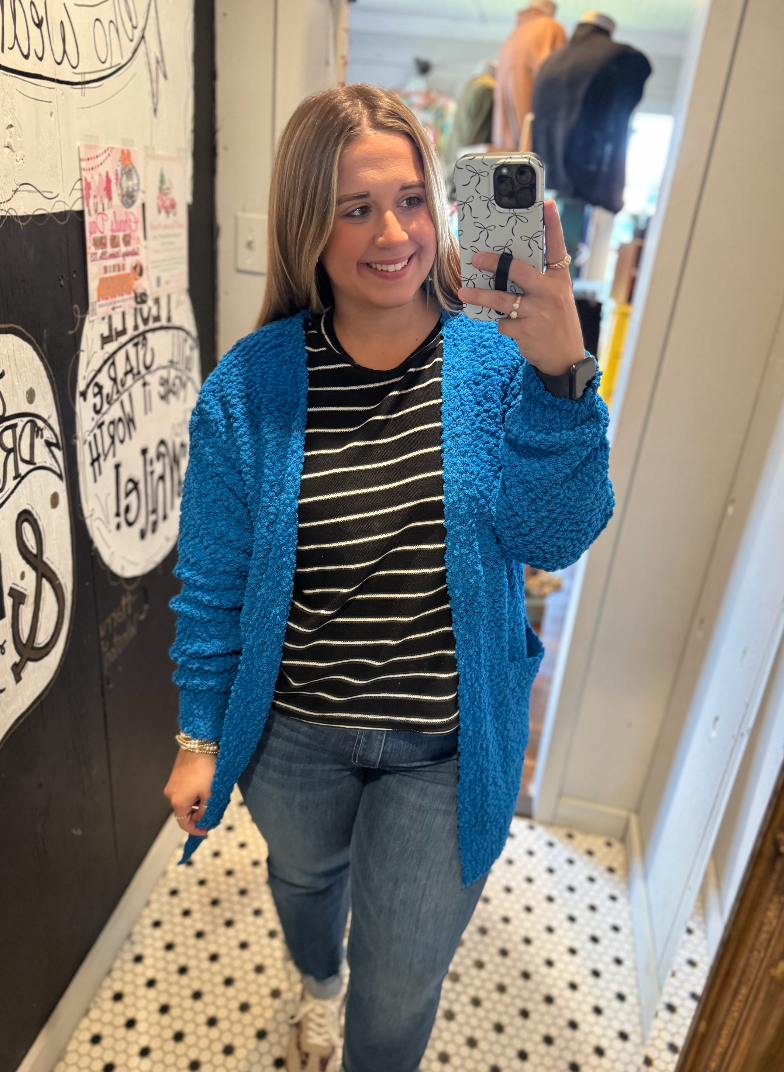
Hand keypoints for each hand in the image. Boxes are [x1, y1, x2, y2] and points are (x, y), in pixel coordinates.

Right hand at [164, 750, 215, 836]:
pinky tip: (205, 787)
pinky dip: (193, 794)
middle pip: (184, 812)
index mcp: (178, 802)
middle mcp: (170, 794)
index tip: (207, 830)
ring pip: (185, 801)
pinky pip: (184, 791)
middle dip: (198, 815)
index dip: (195, 830)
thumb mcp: (210, 793)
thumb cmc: (206, 770)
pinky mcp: (175, 775)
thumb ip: (206, 811)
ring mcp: (171, 784)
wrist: (199, 744)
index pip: (183, 823)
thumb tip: (202, 821)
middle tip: (213, 812)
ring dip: (196, 803)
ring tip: (211, 798)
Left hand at [457, 199, 584, 376]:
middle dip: (495, 263)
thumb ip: (537, 281)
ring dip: (480, 295)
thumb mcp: (556, 296)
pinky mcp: (526, 331)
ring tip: (464, 292)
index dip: (552, 225)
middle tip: (476, 258)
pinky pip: (502, 322)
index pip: (557, 248)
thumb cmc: (556, 322)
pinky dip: (501, 323)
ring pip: (501, 300)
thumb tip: (505, 267)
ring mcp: (538, 312)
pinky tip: (510, 327)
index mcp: (559, 279)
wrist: (565, 358)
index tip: (546, 204)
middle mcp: (551, 292)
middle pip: (518, 270)